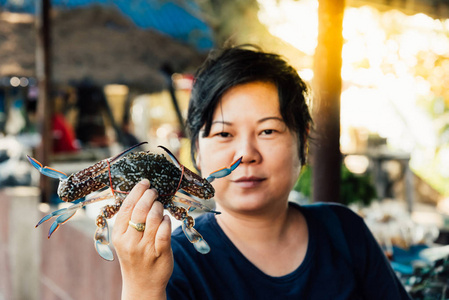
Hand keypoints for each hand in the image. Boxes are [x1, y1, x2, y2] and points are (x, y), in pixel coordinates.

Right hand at [112, 179, 172, 299]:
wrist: (141, 285)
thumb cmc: (134, 257)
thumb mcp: (124, 240)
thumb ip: (128, 220)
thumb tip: (138, 194)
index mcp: (119, 235)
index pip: (126, 207)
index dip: (136, 192)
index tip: (144, 183)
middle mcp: (130, 241)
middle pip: (140, 210)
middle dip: (149, 196)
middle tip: (154, 191)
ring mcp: (145, 248)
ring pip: (154, 218)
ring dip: (159, 207)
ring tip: (160, 206)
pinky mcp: (161, 253)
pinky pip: (165, 231)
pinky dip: (167, 221)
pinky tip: (167, 219)